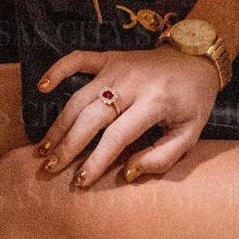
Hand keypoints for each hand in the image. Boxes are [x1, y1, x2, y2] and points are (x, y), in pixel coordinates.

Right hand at [35, 45, 219, 185]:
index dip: (97, 160)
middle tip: (50, 168)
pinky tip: (42, 88)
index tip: (80, 181)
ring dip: (60, 122)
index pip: (117, 135)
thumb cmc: (193, 99)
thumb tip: (128, 171)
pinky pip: (78, 59)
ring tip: (44, 148)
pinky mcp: (110, 57)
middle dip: (69, 145)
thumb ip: (163, 157)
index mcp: (155, 101)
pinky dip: (58, 70)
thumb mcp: (191, 132)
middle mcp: (132, 82)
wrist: (196, 57)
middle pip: (91, 117)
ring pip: (80, 96)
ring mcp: (118, 67)